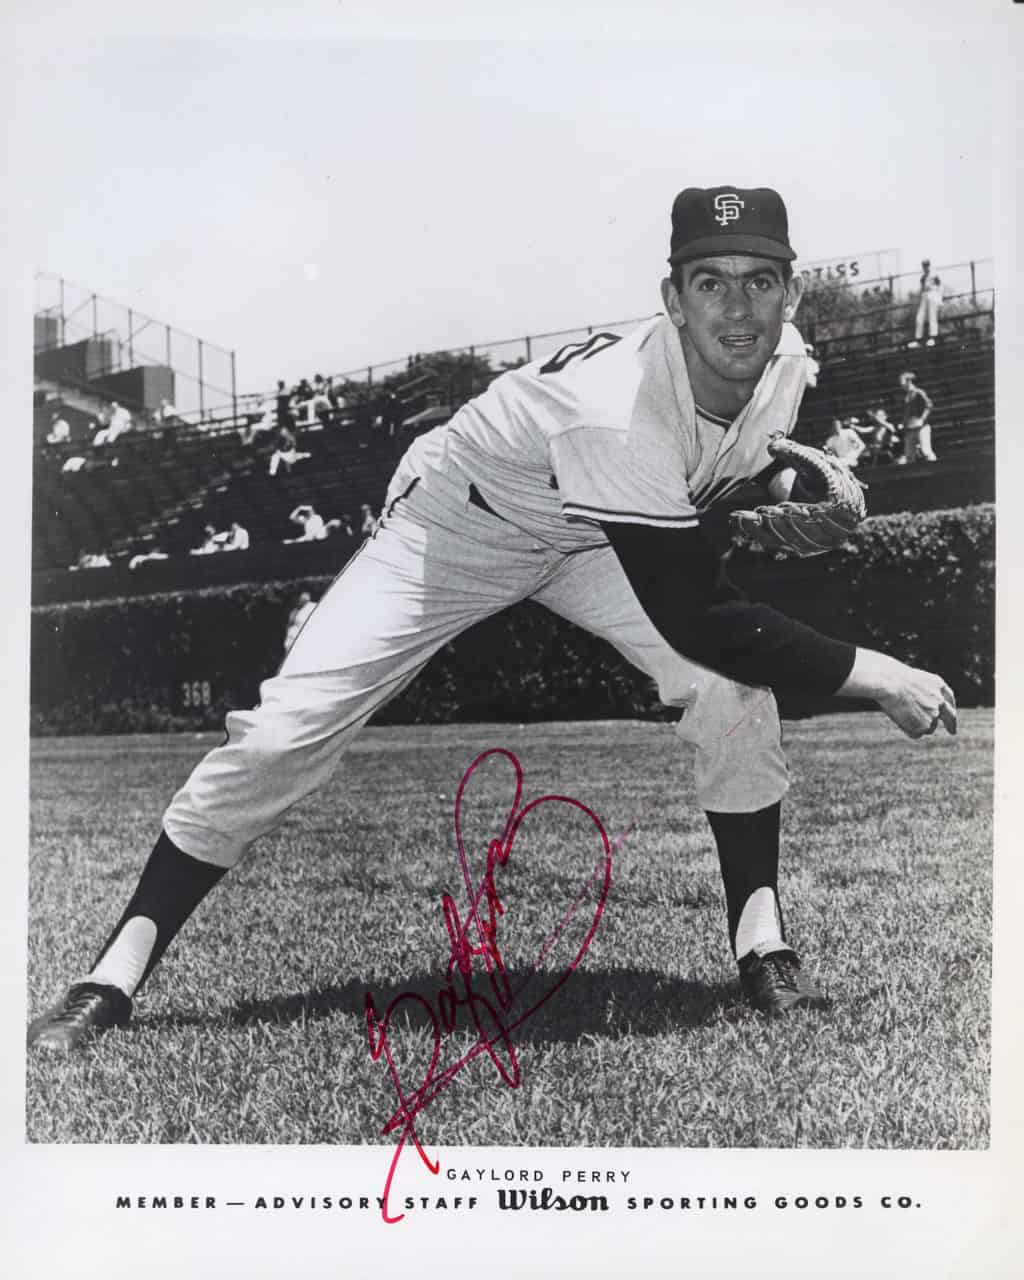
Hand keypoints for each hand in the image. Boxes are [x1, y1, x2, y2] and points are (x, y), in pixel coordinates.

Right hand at [838, 649, 956, 737]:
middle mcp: (940, 701)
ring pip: (928, 727)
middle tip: (952, 731)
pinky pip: (916, 734)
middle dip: (951, 724)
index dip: (950, 706)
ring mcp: (934, 714)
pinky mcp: (925, 726)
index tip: (951, 714)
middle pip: (949, 716)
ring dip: (917, 725)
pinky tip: (899, 718)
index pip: (948, 697)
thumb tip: (918, 708)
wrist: (890, 683)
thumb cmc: (892, 677)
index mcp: (938, 684)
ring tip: (900, 713)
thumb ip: (921, 694)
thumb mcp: (911, 681)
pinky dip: (908, 730)